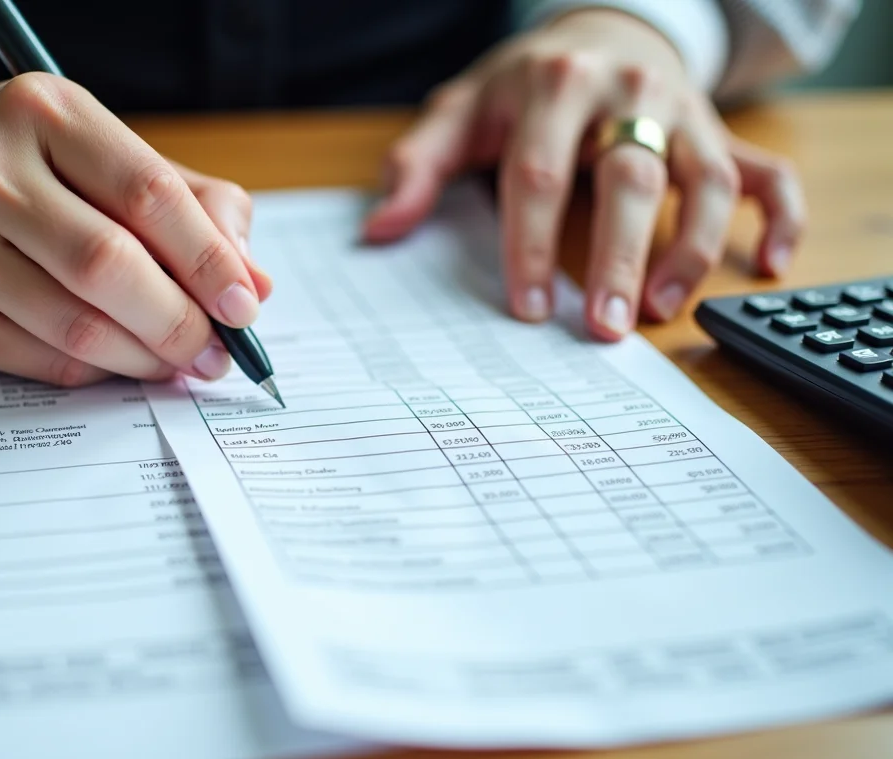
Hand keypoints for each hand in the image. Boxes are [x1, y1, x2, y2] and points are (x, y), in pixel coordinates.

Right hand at [0, 75, 271, 384]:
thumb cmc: (13, 166)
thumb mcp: (96, 151)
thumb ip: (189, 204)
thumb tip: (252, 282)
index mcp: (41, 112)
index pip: (147, 192)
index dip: (208, 259)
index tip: (243, 304)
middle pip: (110, 267)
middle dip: (181, 322)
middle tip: (216, 350)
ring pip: (78, 327)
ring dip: (146, 358)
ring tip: (178, 361)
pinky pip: (41, 361)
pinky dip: (97, 371)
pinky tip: (117, 360)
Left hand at [364, 10, 805, 339]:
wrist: (597, 31)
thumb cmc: (520, 86)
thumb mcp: (459, 110)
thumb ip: (417, 165)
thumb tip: (379, 231)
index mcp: (553, 85)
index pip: (540, 173)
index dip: (530, 245)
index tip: (523, 309)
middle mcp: (628, 92)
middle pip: (630, 176)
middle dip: (617, 256)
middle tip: (601, 327)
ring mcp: (683, 111)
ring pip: (704, 179)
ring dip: (690, 249)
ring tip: (660, 311)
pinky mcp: (720, 131)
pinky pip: (766, 171)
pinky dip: (780, 216)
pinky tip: (770, 264)